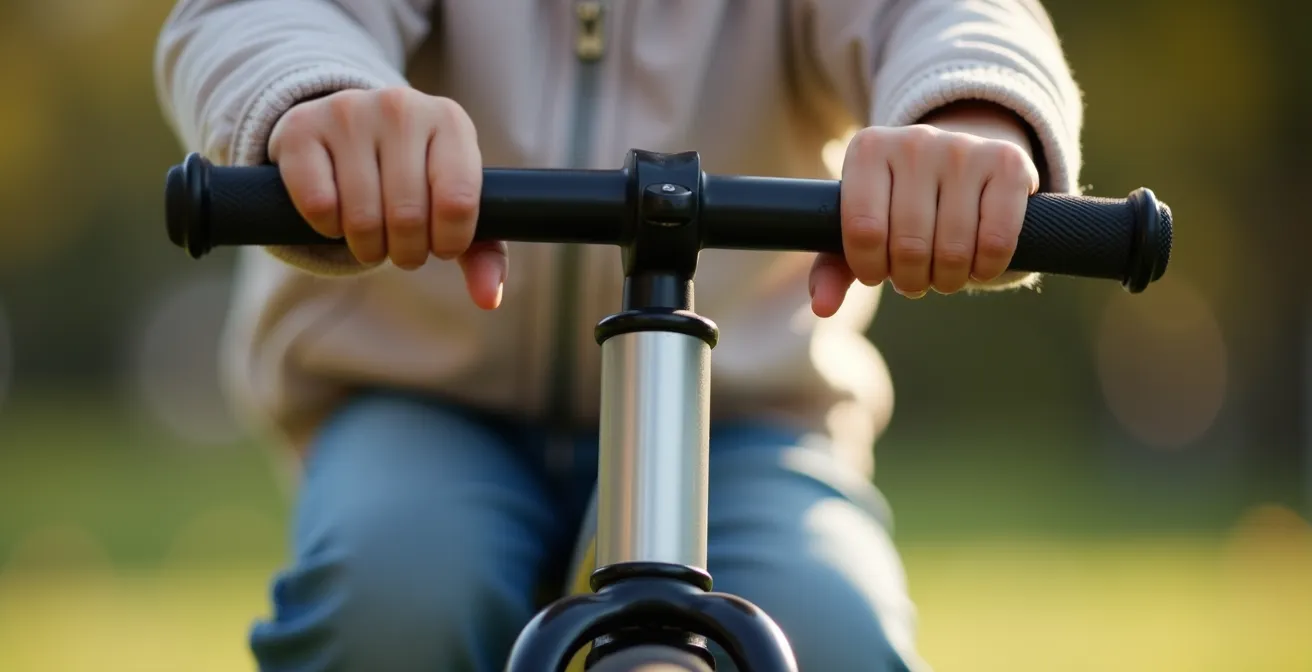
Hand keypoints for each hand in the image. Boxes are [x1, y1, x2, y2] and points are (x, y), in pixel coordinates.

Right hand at [269, 87, 505, 309]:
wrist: (346, 129)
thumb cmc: (414, 176)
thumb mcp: (452, 205)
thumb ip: (482, 252)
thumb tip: (488, 298)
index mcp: (450, 121)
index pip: (457, 202)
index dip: (449, 242)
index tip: (441, 246)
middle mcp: (401, 107)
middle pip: (408, 215)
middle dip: (407, 251)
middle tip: (403, 249)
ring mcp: (349, 112)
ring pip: (361, 216)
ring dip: (368, 248)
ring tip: (373, 239)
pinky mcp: (301, 128)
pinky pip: (319, 206)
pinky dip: (328, 228)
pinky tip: (337, 216)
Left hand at [809, 103, 1039, 316]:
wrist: (962, 164)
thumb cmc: (900, 205)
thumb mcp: (863, 228)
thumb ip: (833, 266)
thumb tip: (823, 306)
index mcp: (868, 150)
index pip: (862, 230)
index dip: (870, 268)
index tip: (877, 272)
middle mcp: (914, 141)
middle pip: (909, 245)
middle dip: (910, 280)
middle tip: (913, 280)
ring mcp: (964, 148)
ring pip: (953, 248)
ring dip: (947, 279)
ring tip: (942, 274)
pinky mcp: (1009, 163)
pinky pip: (996, 241)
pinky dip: (986, 269)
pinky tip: (977, 266)